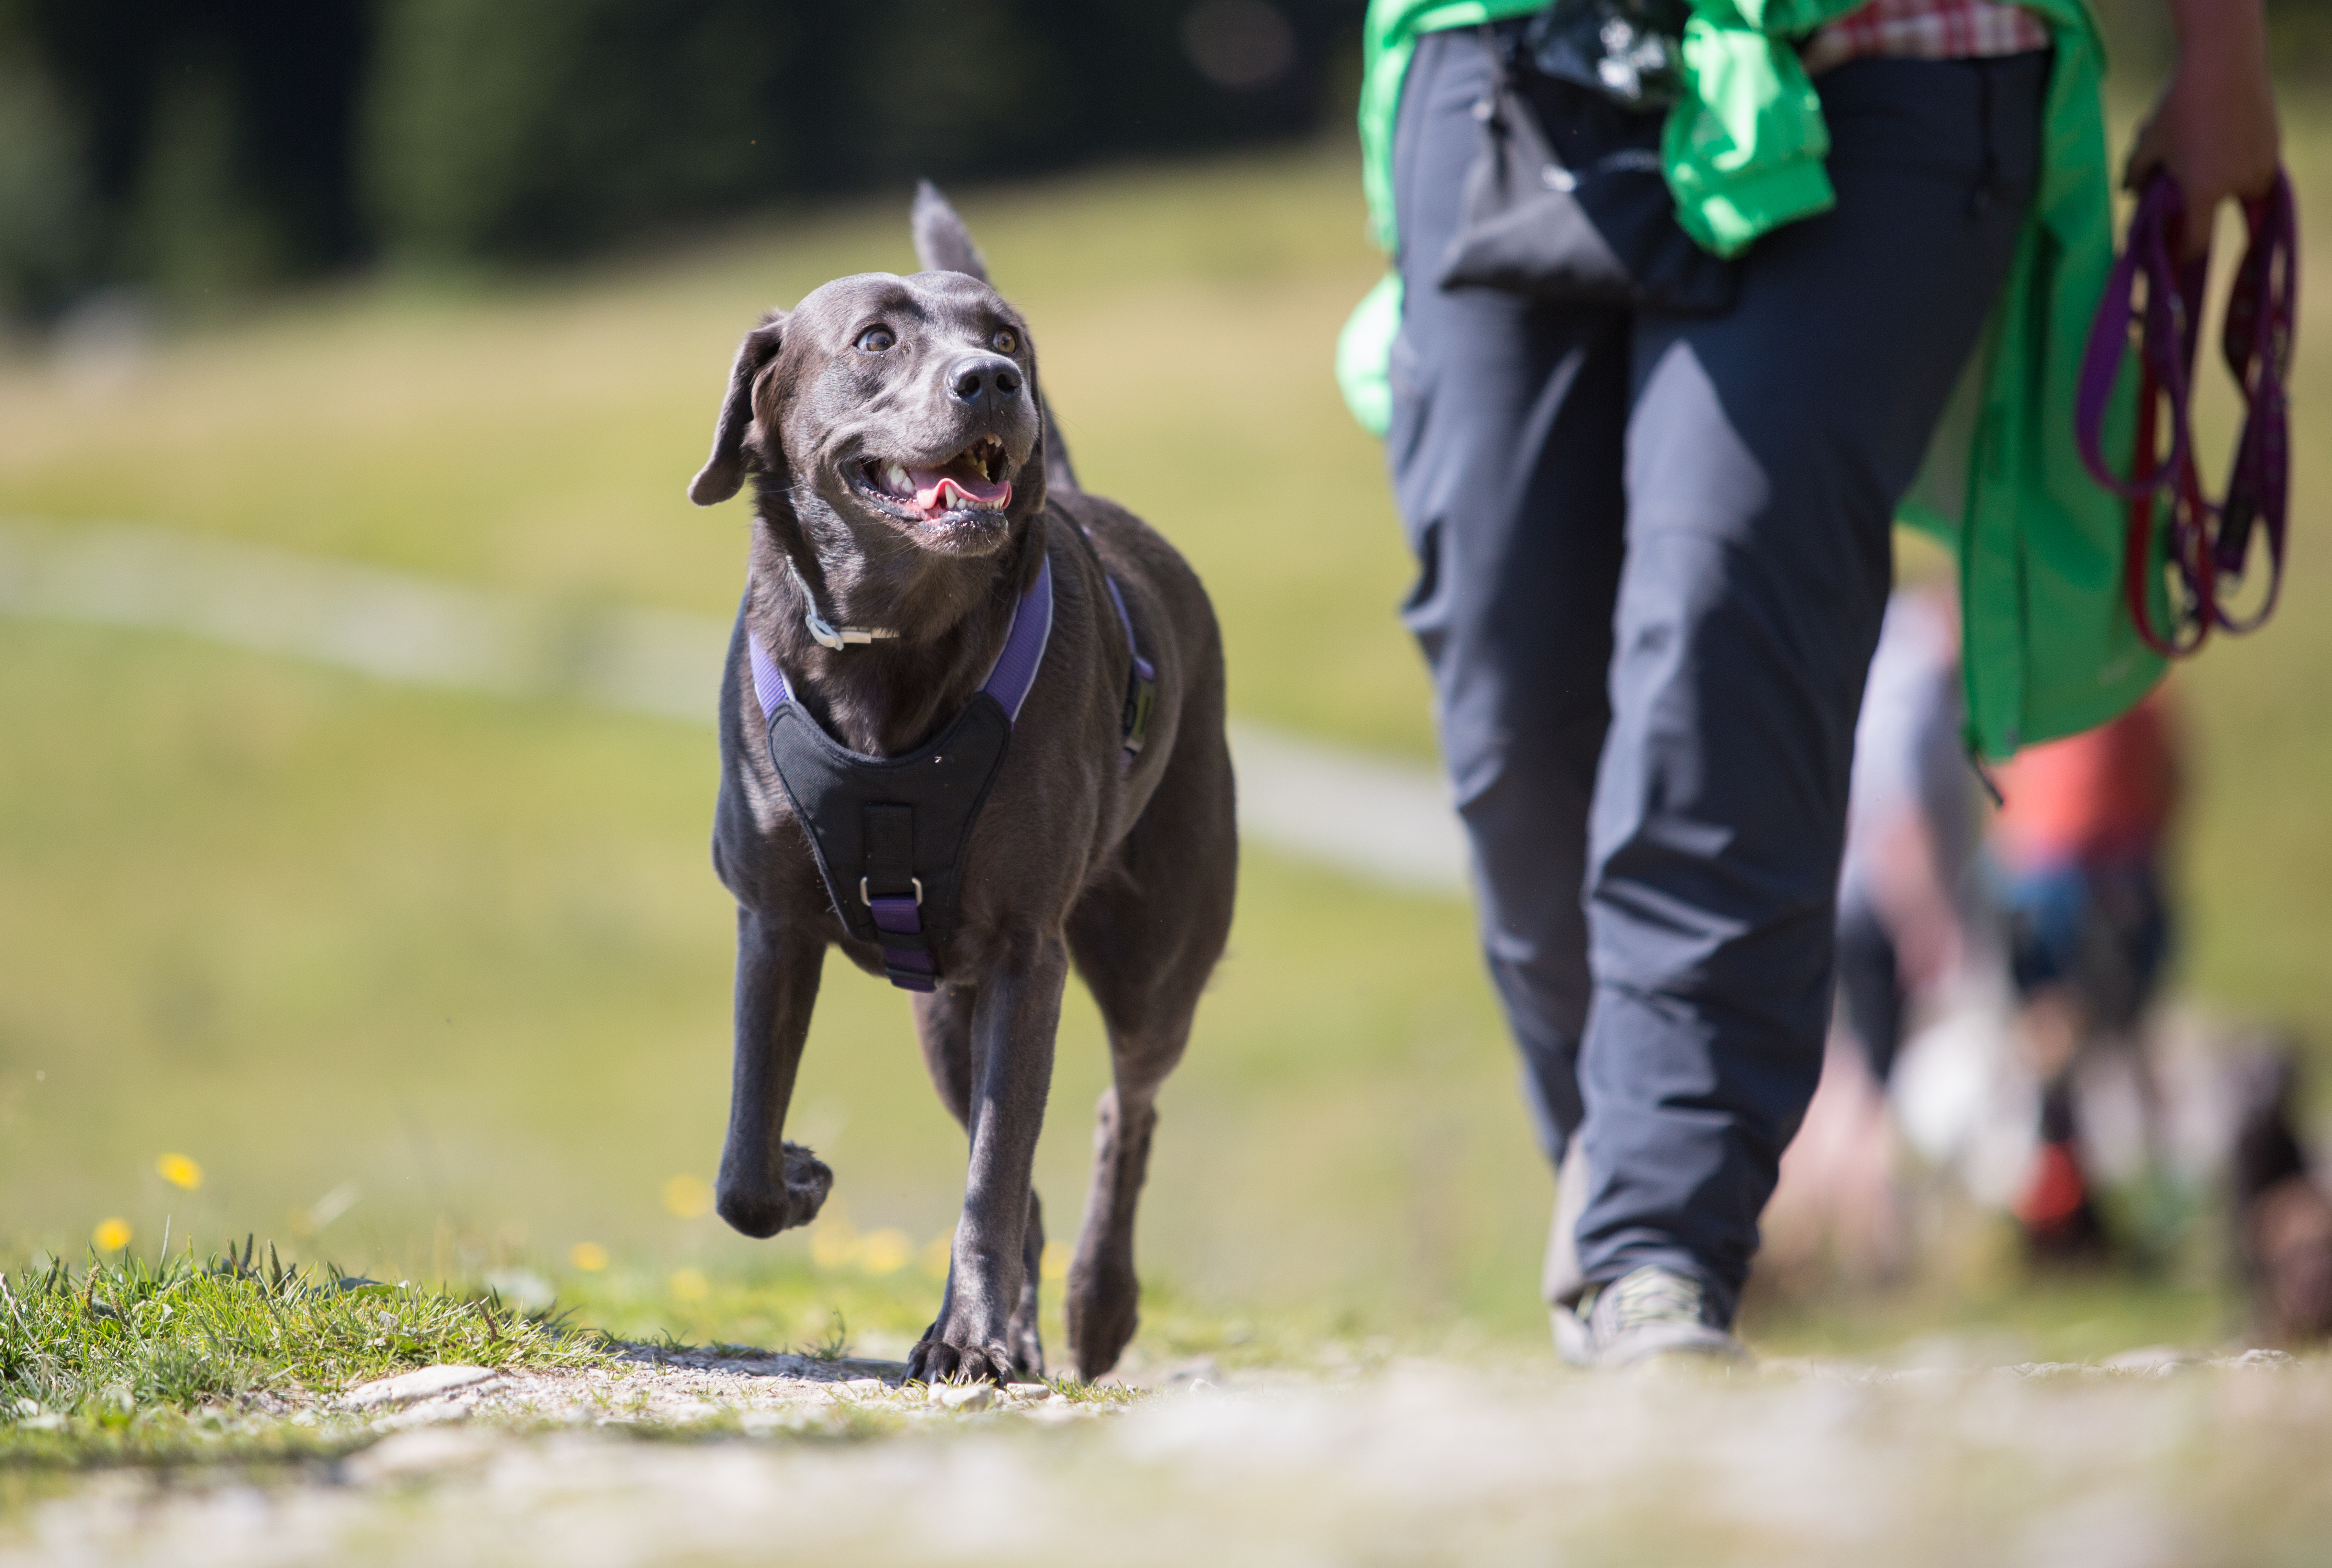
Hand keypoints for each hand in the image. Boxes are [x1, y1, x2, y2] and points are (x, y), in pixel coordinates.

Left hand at [2124, 0, 2280, 255]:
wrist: (2224, 61)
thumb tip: (2127, 194)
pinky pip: (2258, 169)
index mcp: (2204, 191)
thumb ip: (2135, 174)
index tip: (2177, 258)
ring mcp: (2263, 164)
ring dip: (2227, 187)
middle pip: (2223, 215)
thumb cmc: (2180, 105)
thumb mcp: (2148, 142)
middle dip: (2205, 209)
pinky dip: (2241, 166)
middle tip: (2189, 194)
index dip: (2185, 254)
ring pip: (2246, 193)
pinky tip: (2223, 143)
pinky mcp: (2276, 146)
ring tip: (2205, 159)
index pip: (2197, 242)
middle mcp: (2239, 184)